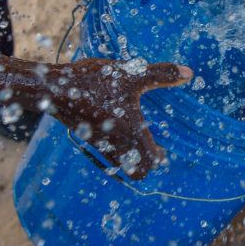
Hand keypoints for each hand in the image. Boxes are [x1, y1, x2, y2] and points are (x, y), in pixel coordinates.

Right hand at [0, 49, 191, 177]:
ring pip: (119, 165)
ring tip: (135, 136)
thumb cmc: (95, 81)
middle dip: (145, 163)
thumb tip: (189, 73)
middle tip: (151, 144)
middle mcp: (116, 145)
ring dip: (130, 157)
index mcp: (131, 133)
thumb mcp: (131, 73)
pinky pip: (106, 155)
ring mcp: (99, 145)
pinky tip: (114, 127)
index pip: (151, 163)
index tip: (162, 145)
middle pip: (136, 172)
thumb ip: (161, 74)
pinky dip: (115, 150)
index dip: (160, 157)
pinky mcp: (86, 138)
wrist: (54, 87)